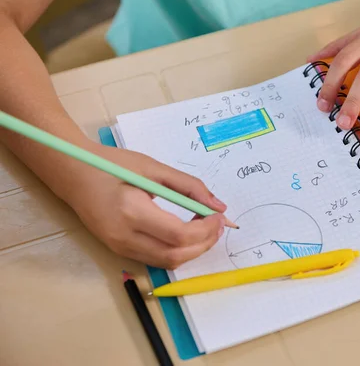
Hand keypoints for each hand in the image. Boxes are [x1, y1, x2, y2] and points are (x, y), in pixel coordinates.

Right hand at [63, 144, 226, 268]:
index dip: (206, 230)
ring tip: (206, 230)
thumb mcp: (154, 168)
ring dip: (193, 251)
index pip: (178, 234)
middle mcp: (124, 236)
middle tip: (218, 226)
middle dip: (204, 244)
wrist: (73, 174)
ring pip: (167, 262)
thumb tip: (219, 207)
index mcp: (132, 211)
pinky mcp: (118, 250)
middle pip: (175, 255)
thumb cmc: (113, 165)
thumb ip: (189, 187)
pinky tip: (186, 235)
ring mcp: (119, 247)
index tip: (219, 217)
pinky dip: (176, 251)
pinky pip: (155, 259)